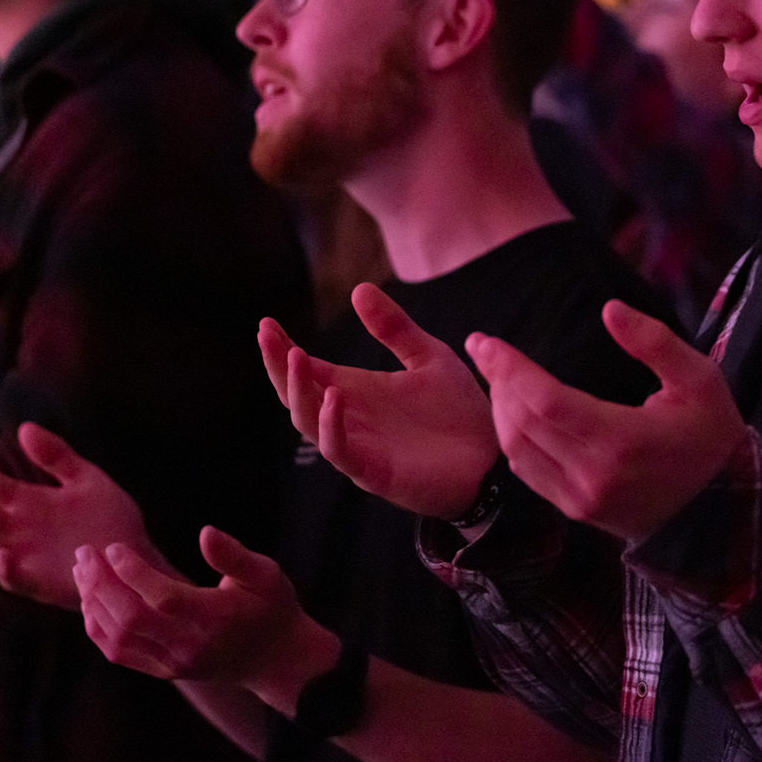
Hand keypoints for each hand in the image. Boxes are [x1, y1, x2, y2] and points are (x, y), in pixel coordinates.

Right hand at [0, 421, 158, 608]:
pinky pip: (13, 580)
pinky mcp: (39, 583)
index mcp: (26, 501)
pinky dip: (4, 570)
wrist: (136, 555)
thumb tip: (24, 428)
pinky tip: (5, 555)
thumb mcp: (86, 478)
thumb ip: (57, 455)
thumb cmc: (112, 518)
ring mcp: (26, 556)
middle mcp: (19, 529)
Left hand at [76, 524, 332, 706]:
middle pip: (131, 619)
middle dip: (101, 583)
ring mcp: (173, 663)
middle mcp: (190, 646)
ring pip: (118, 639)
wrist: (275, 660)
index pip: (163, 597)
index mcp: (216, 618)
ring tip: (82, 570)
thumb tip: (205, 532)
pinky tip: (90, 599)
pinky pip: (119, 653)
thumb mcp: (266, 574)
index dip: (133, 572)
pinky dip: (96, 627)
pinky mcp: (163, 671)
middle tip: (85, 552)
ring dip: (93, 603)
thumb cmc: (271, 607)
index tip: (113, 546)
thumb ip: (234, 555)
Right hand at [261, 284, 498, 519]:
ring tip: (296, 356)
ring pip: (307, 421)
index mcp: (356, 391)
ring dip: (298, 390)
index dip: (282, 349)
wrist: (494, 461)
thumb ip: (394, 328)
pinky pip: (339, 450)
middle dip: (277, 364)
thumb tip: (357, 289)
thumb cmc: (460, 413)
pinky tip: (334, 397)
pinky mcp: (374, 472)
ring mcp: (358, 446)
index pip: (306, 369)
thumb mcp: (427, 356)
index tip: (266, 323)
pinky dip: (330, 424)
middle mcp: (348, 418)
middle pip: (295, 394)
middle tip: (266, 333)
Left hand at [468, 300, 742, 543]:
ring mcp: (582, 499)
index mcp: (622, 441)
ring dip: (500, 409)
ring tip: (498, 374)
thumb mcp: (700, 380)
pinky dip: (512, 437)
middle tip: (484, 348)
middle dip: (497, 381)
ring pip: (516, 450)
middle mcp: (593, 476)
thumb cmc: (710, 435)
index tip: (484, 341)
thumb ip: (654, 342)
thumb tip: (609, 311)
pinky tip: (514, 411)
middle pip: (522, 424)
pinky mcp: (577, 511)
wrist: (720, 509)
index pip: (546, 402)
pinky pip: (528, 472)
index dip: (509, 369)